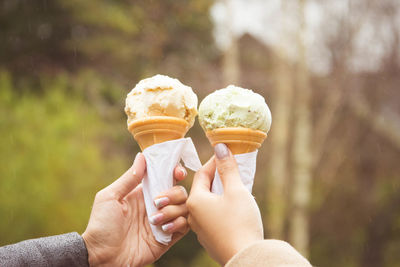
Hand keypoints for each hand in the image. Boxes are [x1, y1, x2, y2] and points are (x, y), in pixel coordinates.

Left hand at [82, 153, 188, 266]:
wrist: (101, 257)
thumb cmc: (101, 225)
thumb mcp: (110, 197)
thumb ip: (129, 178)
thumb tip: (142, 156)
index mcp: (143, 193)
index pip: (166, 177)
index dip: (176, 172)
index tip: (177, 173)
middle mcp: (156, 205)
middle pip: (180, 191)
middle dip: (172, 194)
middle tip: (157, 202)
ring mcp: (163, 221)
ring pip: (184, 208)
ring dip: (173, 211)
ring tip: (155, 221)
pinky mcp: (167, 238)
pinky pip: (185, 226)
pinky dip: (179, 224)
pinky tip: (164, 229)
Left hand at [187, 143, 263, 264]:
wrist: (244, 258)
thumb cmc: (240, 223)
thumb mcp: (236, 191)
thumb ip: (227, 168)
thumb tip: (220, 146)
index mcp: (196, 200)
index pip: (202, 174)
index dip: (215, 162)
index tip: (226, 155)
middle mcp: (193, 215)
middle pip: (202, 189)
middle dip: (216, 178)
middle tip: (230, 170)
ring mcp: (199, 229)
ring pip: (206, 204)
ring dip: (217, 195)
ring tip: (232, 189)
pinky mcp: (209, 239)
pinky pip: (210, 218)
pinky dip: (219, 209)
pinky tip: (232, 210)